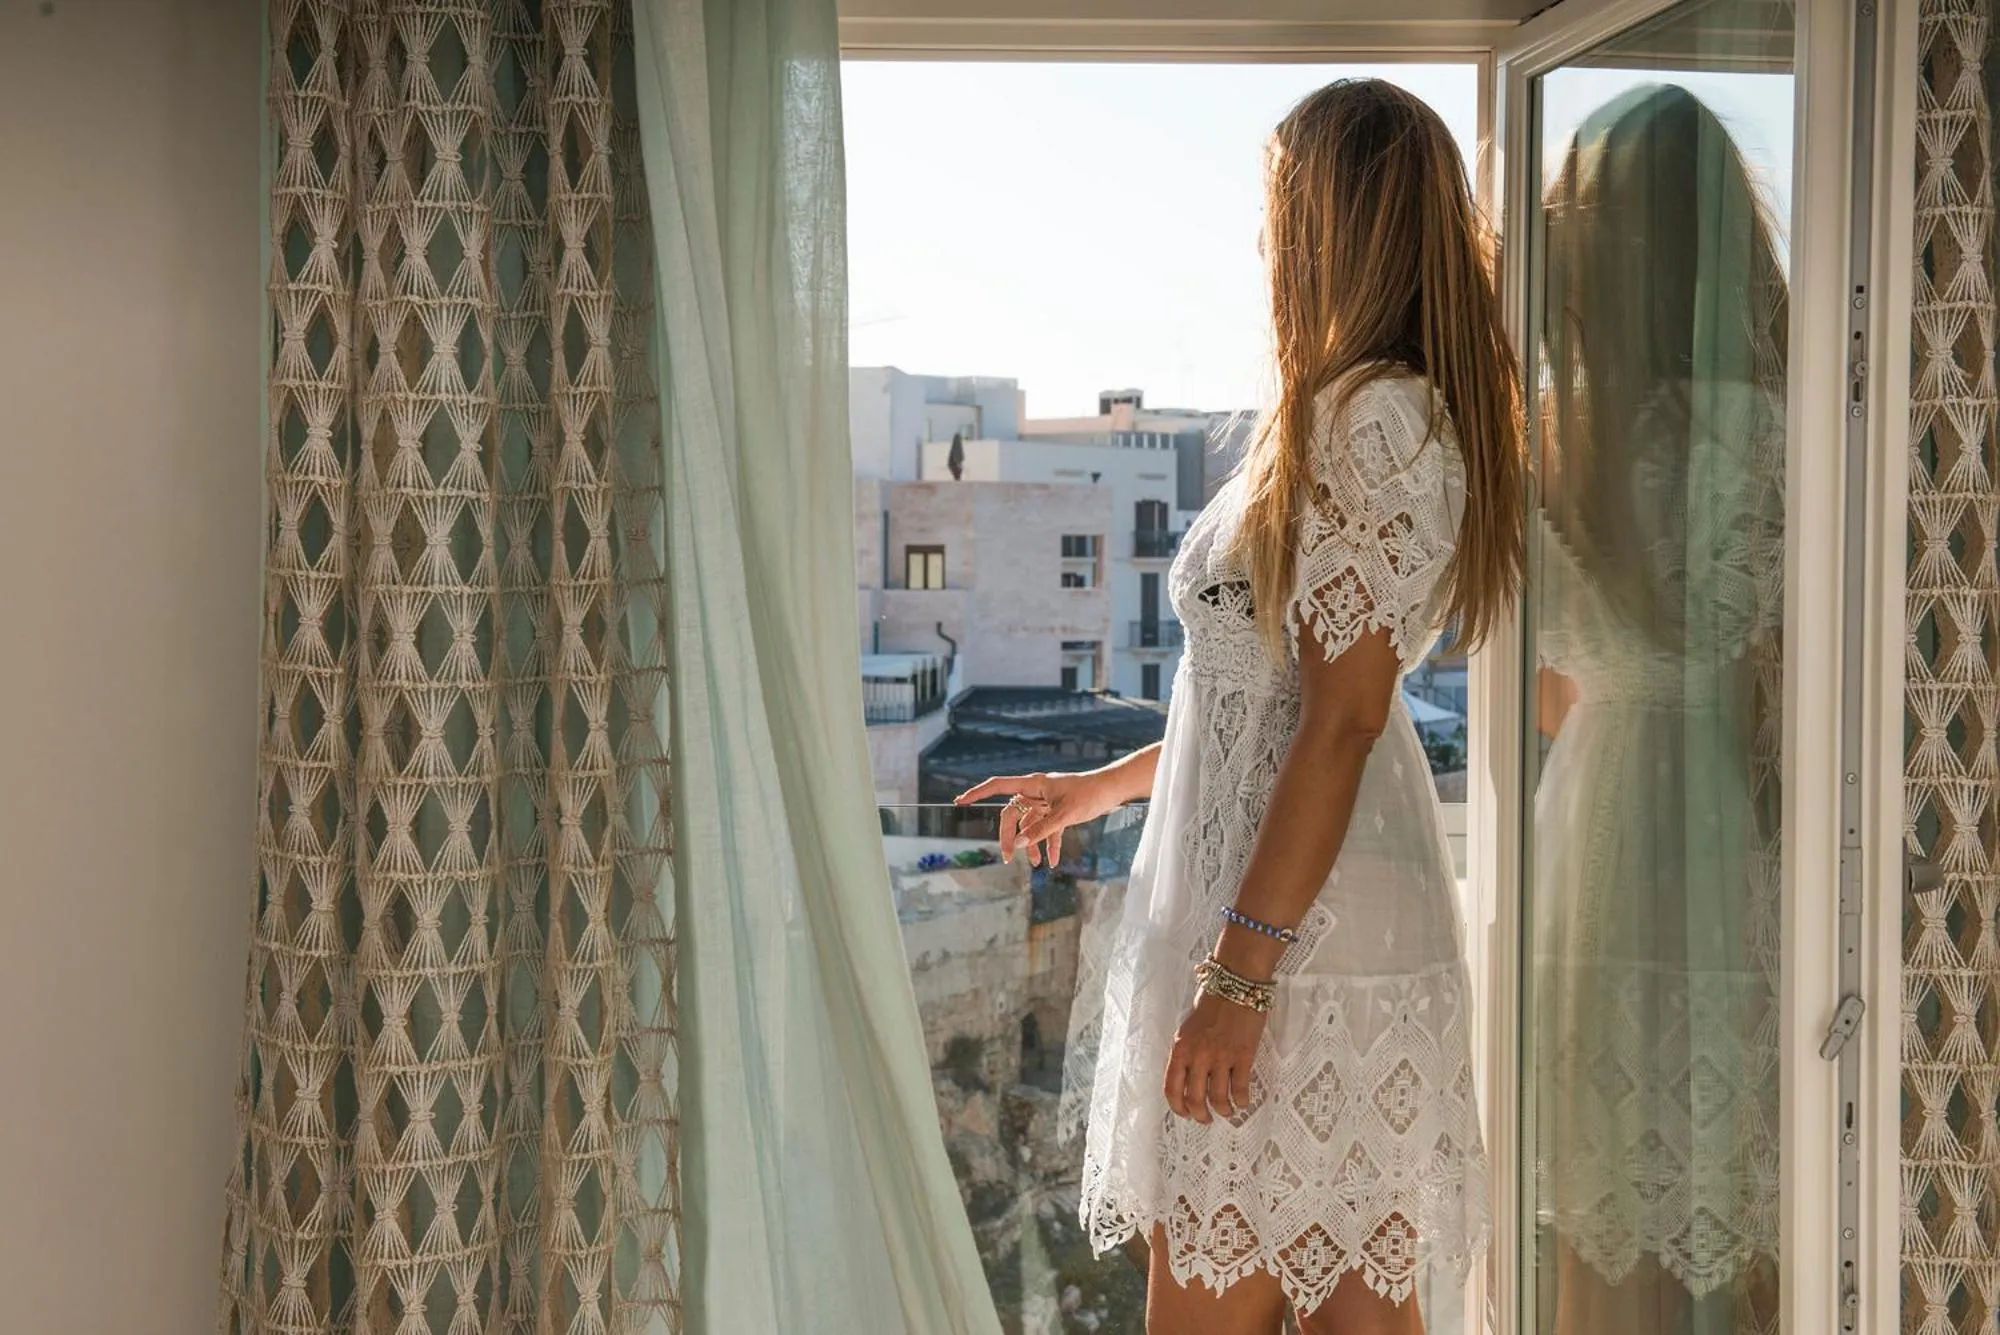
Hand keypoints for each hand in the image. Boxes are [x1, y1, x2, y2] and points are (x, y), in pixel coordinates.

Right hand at [952, 769, 1114, 866]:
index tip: (959, 802)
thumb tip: (1017, 844)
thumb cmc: (1090, 795)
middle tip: (1006, 857)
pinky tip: (1053, 861)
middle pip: (1012, 814)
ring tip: (1035, 864)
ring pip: (1029, 825)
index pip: (998, 786)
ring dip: (1029, 845)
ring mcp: (1047, 803)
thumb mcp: (1064, 815)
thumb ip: (1040, 829)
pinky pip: (1046, 829)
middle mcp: (1036, 792)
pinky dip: (1049, 844)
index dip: (977, 793)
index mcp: (1033, 785)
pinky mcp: (1059, 812)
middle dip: (1008, 836)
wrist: (1113, 790)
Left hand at [1163, 991, 1267, 1122]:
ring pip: (1218, 1098)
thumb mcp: (1188, 1028)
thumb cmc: (1213, 1001)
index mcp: (1180, 1048)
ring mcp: (1221, 1057)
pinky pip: (1240, 1088)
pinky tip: (1243, 1101)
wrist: (1236, 983)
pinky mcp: (1243, 1055)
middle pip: (1195, 1099)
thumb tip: (1189, 1078)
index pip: (1172, 1088)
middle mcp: (1198, 1055)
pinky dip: (1242, 1100)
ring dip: (1223, 1111)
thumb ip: (1187, 1052)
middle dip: (1201, 1115)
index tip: (1185, 1113)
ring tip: (1227, 1111)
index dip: (1178, 1107)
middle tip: (1206, 1118)